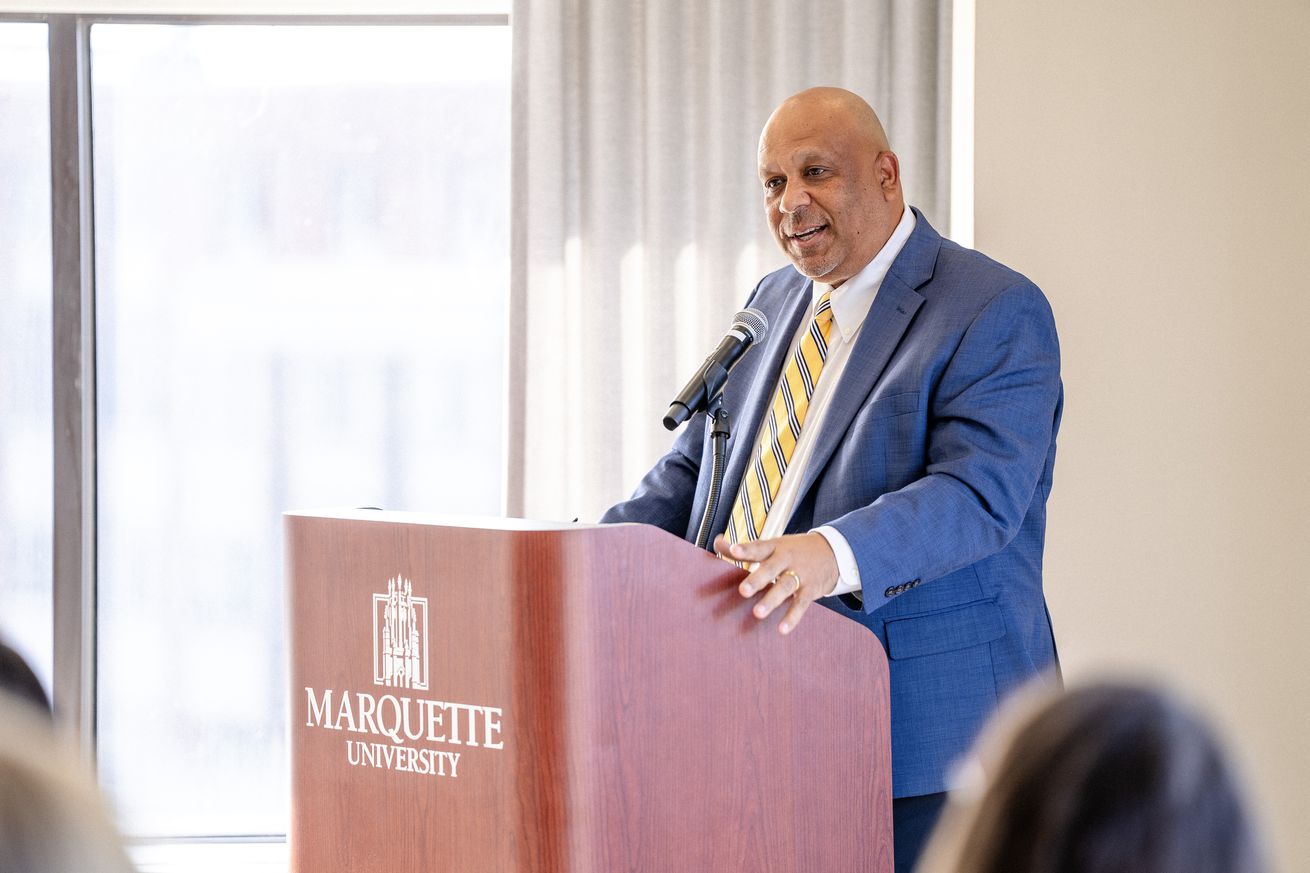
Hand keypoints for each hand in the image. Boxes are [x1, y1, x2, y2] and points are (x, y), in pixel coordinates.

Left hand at [713, 532, 838, 634]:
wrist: (833, 552)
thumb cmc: (794, 551)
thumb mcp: (773, 545)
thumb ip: (746, 548)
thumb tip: (717, 542)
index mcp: (775, 547)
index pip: (759, 546)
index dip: (746, 549)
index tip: (733, 550)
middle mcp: (787, 559)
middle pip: (771, 568)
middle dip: (757, 579)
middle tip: (743, 591)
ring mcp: (800, 574)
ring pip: (785, 587)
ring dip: (772, 600)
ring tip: (758, 613)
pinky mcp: (810, 590)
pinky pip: (801, 604)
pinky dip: (792, 617)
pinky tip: (782, 628)